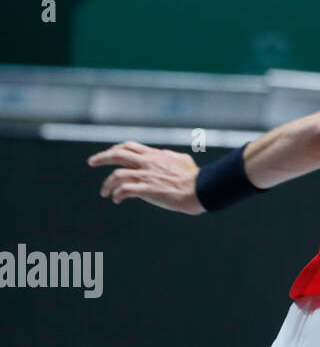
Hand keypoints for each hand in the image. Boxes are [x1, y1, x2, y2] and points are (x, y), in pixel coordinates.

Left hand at [87, 141, 204, 214]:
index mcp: (155, 155)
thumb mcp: (182, 160)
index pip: (130, 147)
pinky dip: (117, 194)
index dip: (116, 148)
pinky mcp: (146, 189)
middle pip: (117, 154)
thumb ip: (170, 157)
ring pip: (116, 175)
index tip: (109, 153)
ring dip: (107, 184)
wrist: (200, 188)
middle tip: (92, 162)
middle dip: (101, 157)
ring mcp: (146, 175)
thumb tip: (167, 155)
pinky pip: (124, 190)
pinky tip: (117, 199)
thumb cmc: (194, 177)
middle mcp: (147, 162)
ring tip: (104, 192)